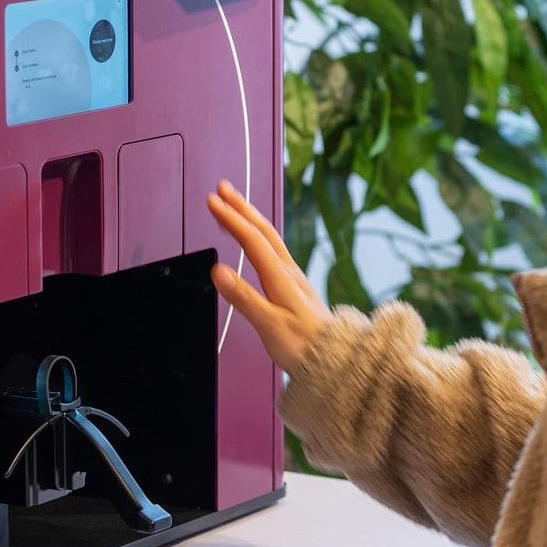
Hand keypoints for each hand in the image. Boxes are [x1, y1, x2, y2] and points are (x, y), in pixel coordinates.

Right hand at [206, 180, 328, 372]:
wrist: (334, 357)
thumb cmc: (303, 346)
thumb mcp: (269, 325)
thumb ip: (243, 297)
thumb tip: (219, 272)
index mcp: (280, 277)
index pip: (251, 239)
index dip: (231, 218)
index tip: (212, 202)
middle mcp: (288, 271)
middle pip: (263, 230)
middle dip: (241, 206)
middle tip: (222, 188)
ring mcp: (293, 276)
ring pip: (270, 237)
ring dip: (250, 217)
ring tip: (234, 203)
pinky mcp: (294, 284)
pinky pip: (274, 249)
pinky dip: (258, 235)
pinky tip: (255, 238)